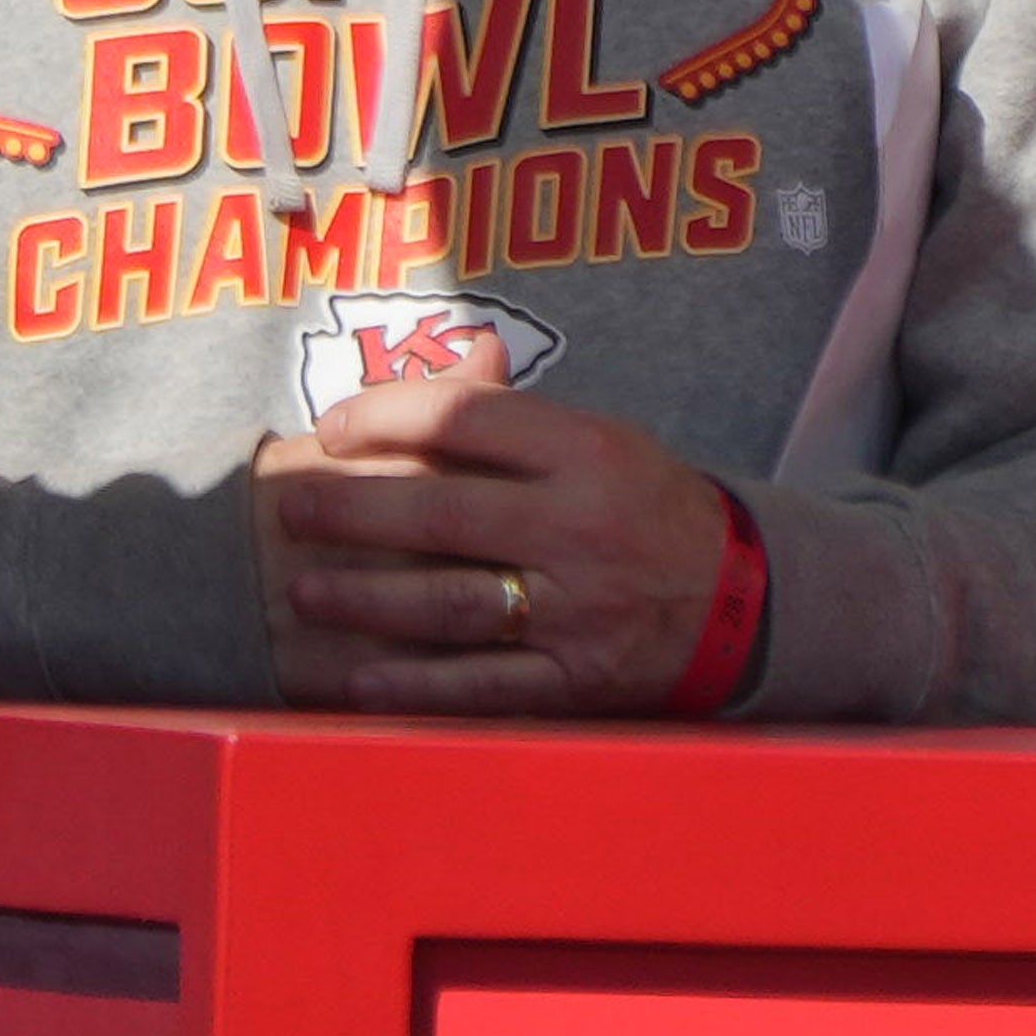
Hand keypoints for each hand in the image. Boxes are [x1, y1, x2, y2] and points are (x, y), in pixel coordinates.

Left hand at [250, 374, 733, 713]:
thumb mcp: (597, 442)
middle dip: (353, 512)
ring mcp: (580, 612)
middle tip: (291, 511)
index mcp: (588, 454)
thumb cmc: (639, 505)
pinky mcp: (578, 680)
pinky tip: (360, 680)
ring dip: (367, 600)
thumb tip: (458, 349)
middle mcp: (582, 530)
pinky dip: (419, 687)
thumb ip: (512, 410)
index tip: (330, 429)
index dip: (384, 417)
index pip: (465, 421)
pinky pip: (486, 685)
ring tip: (306, 592)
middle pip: (443, 514)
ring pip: (453, 602)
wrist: (743, 598)